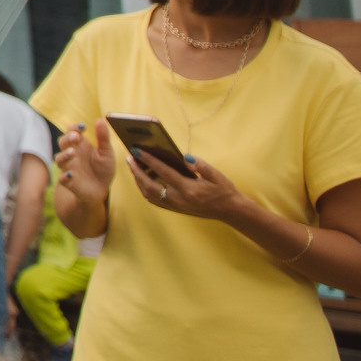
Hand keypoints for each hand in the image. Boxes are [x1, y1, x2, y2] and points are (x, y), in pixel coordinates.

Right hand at [56, 121, 114, 208]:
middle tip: (76, 137)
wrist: (101, 190)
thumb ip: (103, 138)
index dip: (75, 128)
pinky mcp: (69, 182)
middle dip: (67, 139)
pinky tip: (71, 174)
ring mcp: (69, 168)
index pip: (72, 131)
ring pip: (60, 159)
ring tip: (73, 153)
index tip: (83, 126)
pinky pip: (62, 178)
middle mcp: (72, 154)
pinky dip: (65, 176)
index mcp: (80, 145)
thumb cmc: (103, 169)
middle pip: (62, 142)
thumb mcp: (107, 153)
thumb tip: (100, 119)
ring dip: (65, 155)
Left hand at [123, 146, 242, 221]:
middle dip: (136, 171)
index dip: (148, 160)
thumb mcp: (216, 175)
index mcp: (189, 189)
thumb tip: (184, 156)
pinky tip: (142, 179)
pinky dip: (145, 189)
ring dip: (138, 180)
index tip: (136, 149)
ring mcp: (176, 206)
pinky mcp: (176, 210)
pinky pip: (154, 200)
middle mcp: (179, 200)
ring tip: (133, 166)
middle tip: (129, 157)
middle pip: (150, 185)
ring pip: (149, 194)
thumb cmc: (224, 190)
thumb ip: (200, 165)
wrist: (230, 211)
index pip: (163, 172)